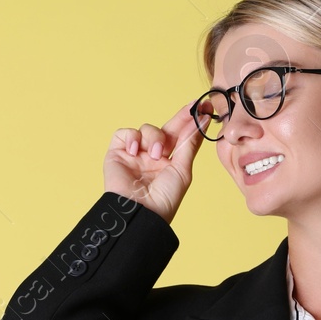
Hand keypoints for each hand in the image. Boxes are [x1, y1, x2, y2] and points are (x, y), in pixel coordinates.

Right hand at [103, 98, 205, 226]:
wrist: (140, 211)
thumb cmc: (163, 198)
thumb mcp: (183, 170)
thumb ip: (190, 144)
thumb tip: (203, 120)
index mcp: (168, 162)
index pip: (179, 136)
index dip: (189, 122)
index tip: (203, 107)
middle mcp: (151, 156)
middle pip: (165, 129)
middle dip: (179, 118)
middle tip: (192, 108)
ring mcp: (134, 154)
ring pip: (146, 129)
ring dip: (153, 138)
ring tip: (155, 155)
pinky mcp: (117, 153)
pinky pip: (124, 134)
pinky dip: (131, 138)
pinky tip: (135, 151)